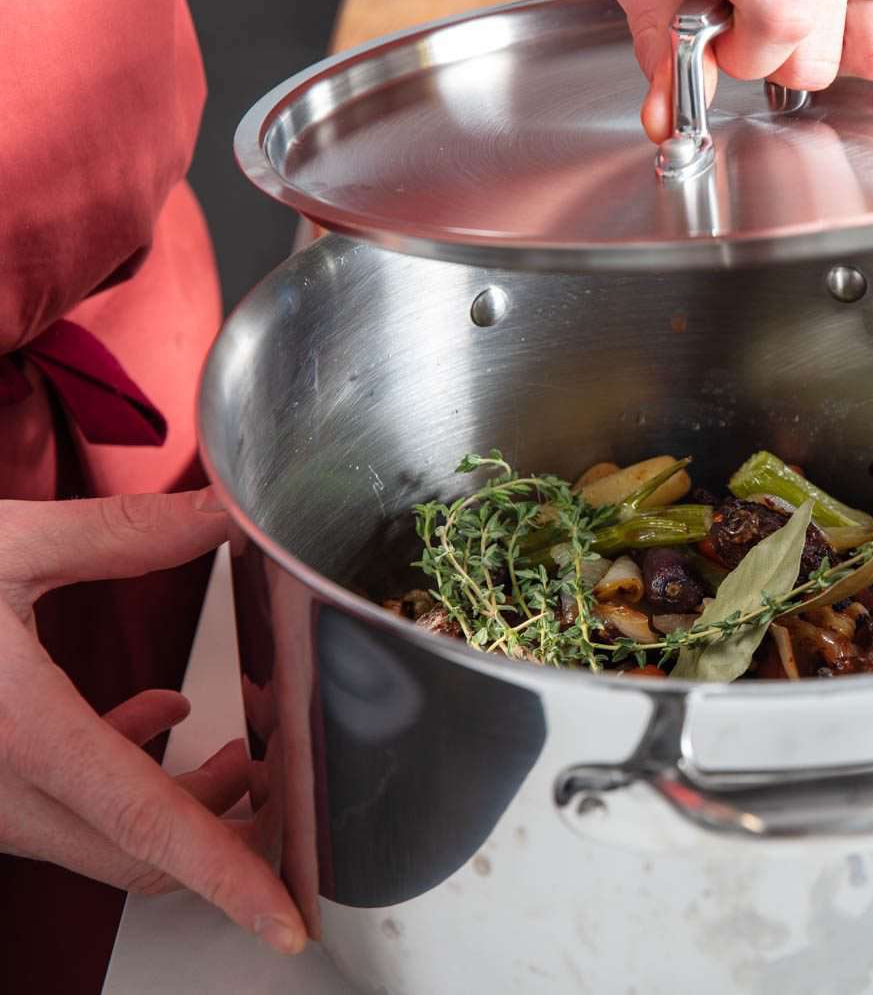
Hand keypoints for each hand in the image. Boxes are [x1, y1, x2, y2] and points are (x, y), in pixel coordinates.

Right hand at [0, 490, 306, 954]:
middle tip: (281, 778)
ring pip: (105, 840)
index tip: (284, 918)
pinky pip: (64, 816)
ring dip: (179, 805)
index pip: (149, 823)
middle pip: (141, 852)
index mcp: (17, 732)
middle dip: (227, 833)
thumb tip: (224, 513)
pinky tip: (153, 717)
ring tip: (236, 749)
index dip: (231, 876)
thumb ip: (122, 536)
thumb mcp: (0, 544)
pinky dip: (124, 783)